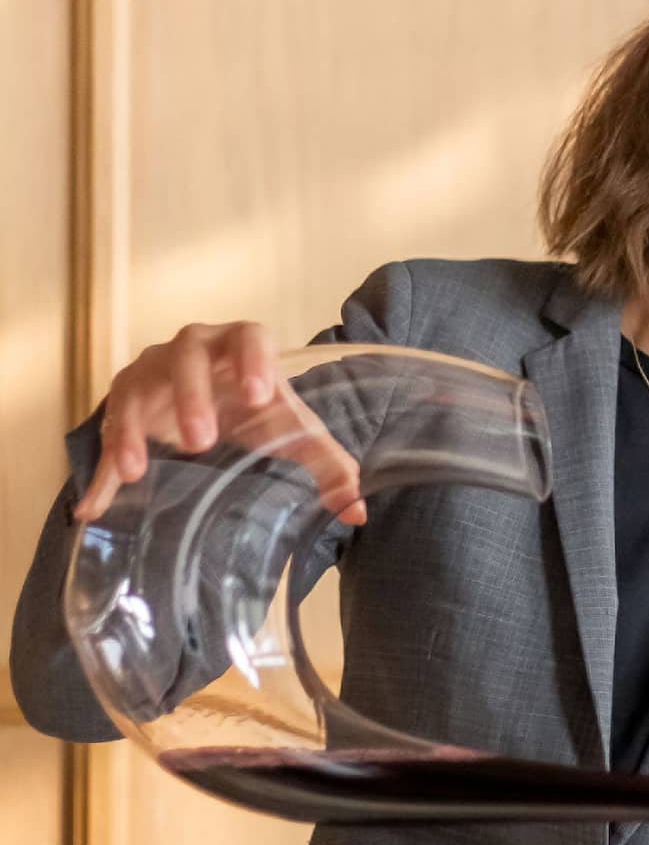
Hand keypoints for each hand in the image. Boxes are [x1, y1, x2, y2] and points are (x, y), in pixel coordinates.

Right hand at [72, 321, 365, 526]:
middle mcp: (191, 350)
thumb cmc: (256, 410)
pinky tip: (95, 504)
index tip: (260, 395)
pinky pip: (109, 432)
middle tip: (201, 441)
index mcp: (239, 347)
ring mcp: (151, 372)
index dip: (252, 359)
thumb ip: (328, 464)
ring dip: (134, 428)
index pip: (248, 336)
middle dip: (191, 395)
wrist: (213, 406)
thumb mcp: (293, 433)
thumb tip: (356, 509)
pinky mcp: (126, 404)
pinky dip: (101, 469)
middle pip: (187, 356)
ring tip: (137, 471)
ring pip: (136, 387)